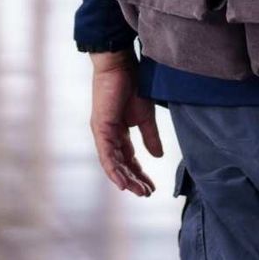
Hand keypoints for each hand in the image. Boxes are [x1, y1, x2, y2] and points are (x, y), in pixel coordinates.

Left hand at [90, 50, 162, 195]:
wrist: (121, 65)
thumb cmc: (133, 85)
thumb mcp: (146, 116)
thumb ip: (150, 137)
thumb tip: (158, 156)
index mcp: (119, 133)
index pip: (129, 159)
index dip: (140, 173)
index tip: (151, 186)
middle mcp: (108, 136)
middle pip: (121, 165)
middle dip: (133, 180)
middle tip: (146, 193)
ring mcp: (102, 134)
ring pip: (113, 164)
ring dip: (125, 179)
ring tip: (138, 192)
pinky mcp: (100, 129)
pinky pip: (106, 155)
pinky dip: (114, 170)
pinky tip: (122, 183)